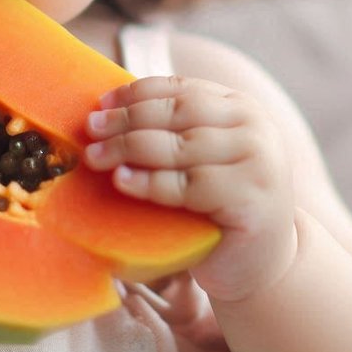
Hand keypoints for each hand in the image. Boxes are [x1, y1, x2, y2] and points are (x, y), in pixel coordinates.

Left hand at [84, 76, 297, 301]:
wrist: (261, 262)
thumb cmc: (216, 208)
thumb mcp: (197, 160)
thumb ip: (170, 133)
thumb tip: (106, 111)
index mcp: (241, 108)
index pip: (182, 89)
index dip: (137, 93)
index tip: (100, 103)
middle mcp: (255, 128)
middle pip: (179, 113)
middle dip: (128, 119)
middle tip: (91, 128)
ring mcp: (258, 162)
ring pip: (182, 146)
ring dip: (131, 147)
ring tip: (96, 156)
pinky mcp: (252, 198)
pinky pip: (190, 185)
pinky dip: (151, 182)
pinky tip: (123, 181)